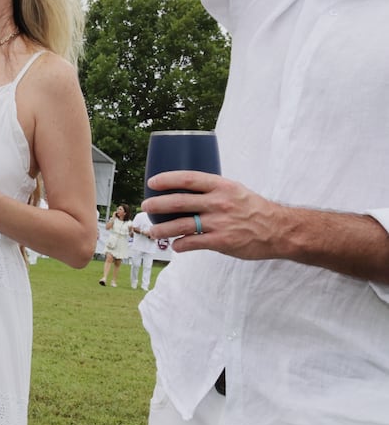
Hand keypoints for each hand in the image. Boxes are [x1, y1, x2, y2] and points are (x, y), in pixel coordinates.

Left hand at [142, 170, 280, 259]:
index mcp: (221, 186)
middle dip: (157, 204)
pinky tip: (175, 246)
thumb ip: (212, 190)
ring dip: (163, 228)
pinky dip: (181, 245)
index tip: (152, 183)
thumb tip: (186, 190)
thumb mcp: (234, 190)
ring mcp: (219, 223)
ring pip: (182, 225)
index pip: (188, 179)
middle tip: (145, 206)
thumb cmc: (254, 208)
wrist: (279, 230)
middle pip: (179, 202)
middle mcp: (218, 202)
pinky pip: (194, 243)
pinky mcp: (222, 241)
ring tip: (153, 230)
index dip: (167, 179)